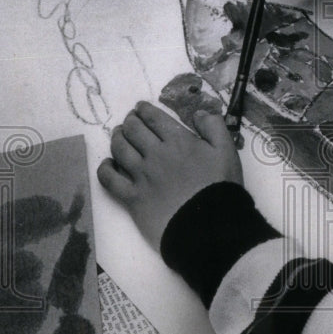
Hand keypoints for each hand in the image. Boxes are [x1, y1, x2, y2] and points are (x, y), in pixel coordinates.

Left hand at [97, 102, 242, 249]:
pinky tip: (108, 164)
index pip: (154, 118)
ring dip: (117, 138)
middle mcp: (155, 154)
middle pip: (133, 130)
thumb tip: (198, 114)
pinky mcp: (132, 197)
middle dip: (130, 121)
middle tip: (130, 120)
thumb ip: (214, 126)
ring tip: (118, 135)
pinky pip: (110, 179)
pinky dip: (105, 168)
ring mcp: (141, 176)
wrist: (208, 225)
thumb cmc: (220, 186)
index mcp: (178, 141)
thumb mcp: (227, 150)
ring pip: (119, 149)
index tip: (140, 108)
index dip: (144, 109)